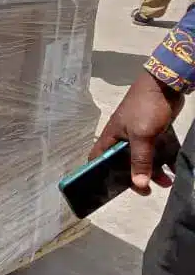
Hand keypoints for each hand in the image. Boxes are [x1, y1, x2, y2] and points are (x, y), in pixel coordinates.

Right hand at [90, 70, 183, 194]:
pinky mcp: (156, 133)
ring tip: (168, 182)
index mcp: (112, 137)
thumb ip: (140, 160)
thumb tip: (139, 185)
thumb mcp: (142, 135)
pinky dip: (167, 162)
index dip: (100, 173)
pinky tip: (175, 171)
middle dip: (136, 177)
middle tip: (147, 190)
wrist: (166, 84)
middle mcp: (124, 138)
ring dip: (155, 172)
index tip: (110, 189)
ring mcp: (141, 135)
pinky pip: (160, 152)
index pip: (98, 158)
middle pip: (125, 163)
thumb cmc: (146, 108)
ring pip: (145, 159)